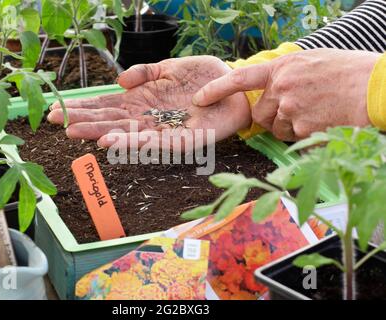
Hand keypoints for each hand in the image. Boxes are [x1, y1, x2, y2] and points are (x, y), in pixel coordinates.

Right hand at [48, 56, 250, 149]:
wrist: (235, 88)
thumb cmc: (203, 78)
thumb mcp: (170, 67)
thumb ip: (145, 72)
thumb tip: (119, 81)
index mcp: (143, 101)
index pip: (108, 105)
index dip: (84, 107)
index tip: (58, 108)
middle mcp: (148, 119)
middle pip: (111, 121)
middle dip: (84, 121)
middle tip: (54, 121)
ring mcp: (164, 131)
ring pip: (127, 134)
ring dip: (101, 133)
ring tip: (77, 132)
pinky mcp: (183, 141)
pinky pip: (154, 143)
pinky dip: (131, 143)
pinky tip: (111, 140)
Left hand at [193, 49, 380, 140]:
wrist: (376, 87)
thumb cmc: (349, 72)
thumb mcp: (312, 63)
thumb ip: (287, 75)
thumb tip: (274, 89)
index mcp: (283, 68)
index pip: (240, 79)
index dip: (216, 89)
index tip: (199, 98)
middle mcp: (282, 89)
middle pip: (261, 114)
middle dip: (272, 118)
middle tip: (296, 111)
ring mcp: (291, 110)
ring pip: (277, 129)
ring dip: (290, 128)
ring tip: (317, 114)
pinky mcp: (303, 130)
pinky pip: (295, 139)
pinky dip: (307, 137)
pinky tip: (325, 123)